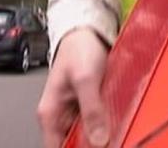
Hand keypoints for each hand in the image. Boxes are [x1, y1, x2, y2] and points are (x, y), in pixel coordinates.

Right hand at [37, 28, 109, 147]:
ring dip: (102, 133)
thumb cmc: (79, 49)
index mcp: (50, 113)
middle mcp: (60, 115)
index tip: (97, 147)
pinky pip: (98, 122)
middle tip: (110, 137)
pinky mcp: (89, 105)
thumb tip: (98, 139)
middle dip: (93, 143)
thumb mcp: (86, 79)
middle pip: (74, 145)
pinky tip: (117, 118)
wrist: (87, 31)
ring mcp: (75, 111)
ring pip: (88, 135)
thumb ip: (91, 110)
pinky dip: (107, 123)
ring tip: (114, 126)